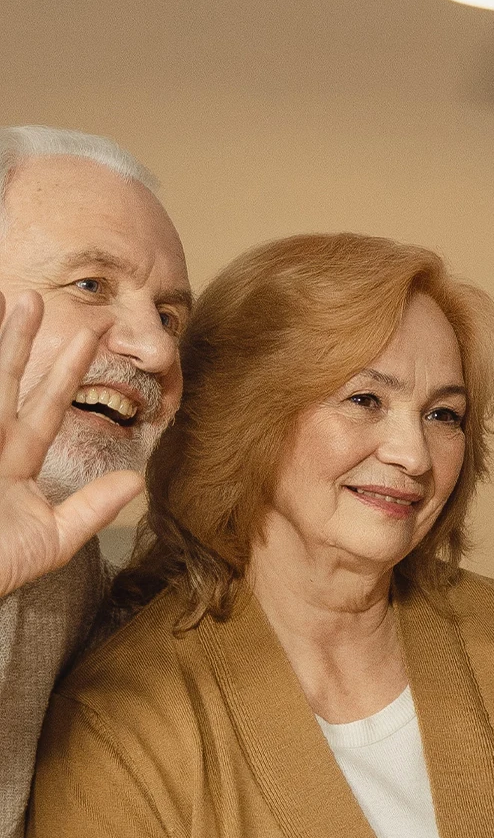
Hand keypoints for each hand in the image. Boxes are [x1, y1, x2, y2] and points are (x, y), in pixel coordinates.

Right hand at [0, 290, 141, 601]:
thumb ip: (91, 510)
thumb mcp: (51, 541)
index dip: (67, 371)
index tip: (90, 336)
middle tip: (32, 295)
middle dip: (16, 340)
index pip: (45, 406)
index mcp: (13, 460)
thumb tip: (136, 480)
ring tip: (4, 300)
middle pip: (2, 382)